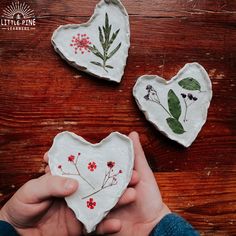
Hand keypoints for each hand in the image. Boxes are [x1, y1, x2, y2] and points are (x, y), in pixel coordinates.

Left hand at [0, 156, 137, 235]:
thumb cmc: (22, 207)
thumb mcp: (32, 191)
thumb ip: (51, 184)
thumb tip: (74, 184)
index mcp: (66, 178)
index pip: (86, 167)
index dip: (100, 161)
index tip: (115, 157)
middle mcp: (77, 192)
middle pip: (100, 184)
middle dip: (116, 179)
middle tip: (132, 174)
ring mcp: (80, 209)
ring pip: (103, 203)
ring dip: (118, 200)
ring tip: (132, 194)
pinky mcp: (80, 227)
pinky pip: (96, 226)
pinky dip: (106, 226)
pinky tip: (117, 224)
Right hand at [97, 131, 170, 235]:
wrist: (154, 225)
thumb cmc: (149, 198)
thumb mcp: (143, 174)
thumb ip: (136, 155)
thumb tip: (132, 133)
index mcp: (111, 181)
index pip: (99, 172)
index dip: (95, 167)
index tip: (90, 160)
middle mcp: (104, 194)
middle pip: (93, 188)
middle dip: (94, 184)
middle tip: (96, 181)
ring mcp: (102, 210)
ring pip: (95, 207)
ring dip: (107, 204)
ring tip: (123, 199)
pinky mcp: (102, 225)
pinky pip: (98, 225)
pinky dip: (106, 225)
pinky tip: (117, 223)